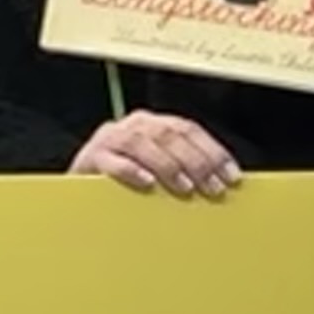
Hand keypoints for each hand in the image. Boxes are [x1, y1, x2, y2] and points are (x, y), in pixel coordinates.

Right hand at [75, 110, 243, 201]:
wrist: (80, 189)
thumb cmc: (127, 182)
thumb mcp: (159, 170)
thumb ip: (185, 168)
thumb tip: (225, 183)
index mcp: (155, 124)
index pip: (190, 130)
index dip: (214, 151)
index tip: (233, 177)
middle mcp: (135, 124)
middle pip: (170, 134)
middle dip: (196, 161)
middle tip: (213, 188)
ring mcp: (111, 139)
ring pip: (143, 143)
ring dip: (168, 165)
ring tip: (185, 188)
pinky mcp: (91, 157)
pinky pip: (112, 160)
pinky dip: (131, 170)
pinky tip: (147, 183)